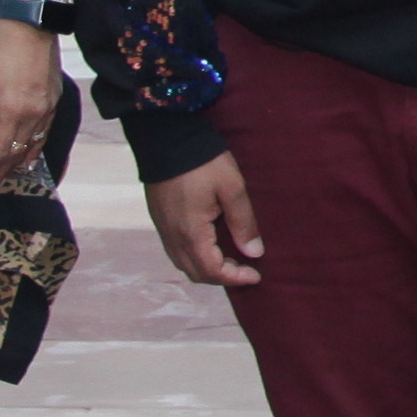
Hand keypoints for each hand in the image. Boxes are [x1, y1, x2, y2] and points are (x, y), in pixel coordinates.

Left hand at [0, 17, 62, 183]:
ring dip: (15, 168)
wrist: (32, 24)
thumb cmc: (0, 48)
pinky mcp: (53, 102)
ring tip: (2, 183)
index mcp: (12, 111)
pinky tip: (28, 160)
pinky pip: (43, 135)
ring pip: (31, 149)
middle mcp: (33, 116)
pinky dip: (34, 151)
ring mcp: (47, 110)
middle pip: (14, 156)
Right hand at [146, 153, 264, 288]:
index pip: (213, 271)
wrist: (166, 138)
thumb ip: (243, 222)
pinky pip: (176, 251)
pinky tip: (210, 245)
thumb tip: (254, 253)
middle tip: (245, 268)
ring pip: (184, 263)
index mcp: (191, 234)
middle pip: (196, 273)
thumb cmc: (203, 162)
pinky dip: (195, 257)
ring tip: (230, 259)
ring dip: (208, 268)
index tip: (256, 274)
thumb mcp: (231, 187)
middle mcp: (173, 238)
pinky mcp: (160, 219)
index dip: (236, 278)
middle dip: (222, 277)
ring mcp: (163, 229)